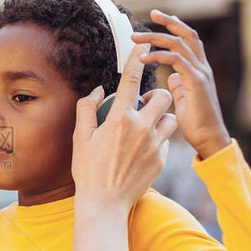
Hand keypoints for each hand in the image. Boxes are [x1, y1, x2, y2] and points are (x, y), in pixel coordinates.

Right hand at [73, 43, 176, 214]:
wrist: (104, 203)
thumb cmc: (88, 169)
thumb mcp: (80, 136)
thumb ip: (87, 108)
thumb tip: (99, 90)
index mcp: (119, 119)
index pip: (132, 81)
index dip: (137, 60)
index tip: (142, 48)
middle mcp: (141, 128)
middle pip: (163, 96)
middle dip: (157, 94)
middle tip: (144, 104)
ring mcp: (154, 144)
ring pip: (170, 118)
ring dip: (161, 117)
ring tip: (147, 125)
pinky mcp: (161, 159)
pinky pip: (166, 140)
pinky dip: (158, 139)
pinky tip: (143, 148)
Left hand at [134, 10, 230, 159]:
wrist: (208, 140)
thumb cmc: (195, 123)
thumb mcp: (183, 98)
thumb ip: (178, 84)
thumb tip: (170, 76)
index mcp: (197, 70)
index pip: (187, 40)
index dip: (174, 27)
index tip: (156, 18)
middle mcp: (201, 67)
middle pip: (187, 35)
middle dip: (169, 21)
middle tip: (151, 14)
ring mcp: (200, 73)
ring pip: (179, 44)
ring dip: (156, 38)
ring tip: (137, 38)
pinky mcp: (196, 82)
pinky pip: (176, 60)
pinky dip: (158, 56)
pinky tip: (143, 59)